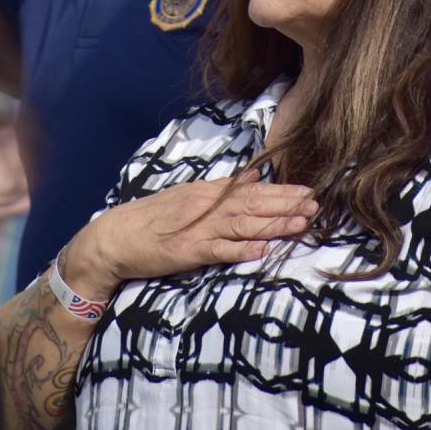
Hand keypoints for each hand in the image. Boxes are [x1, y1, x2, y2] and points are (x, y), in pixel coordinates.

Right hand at [63, 170, 317, 298]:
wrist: (115, 236)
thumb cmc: (153, 218)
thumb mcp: (188, 195)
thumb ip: (221, 189)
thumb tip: (253, 177)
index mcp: (207, 192)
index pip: (250, 189)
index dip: (280, 190)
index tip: (307, 191)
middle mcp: (205, 206)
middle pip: (252, 204)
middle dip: (285, 205)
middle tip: (315, 205)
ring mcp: (197, 228)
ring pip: (243, 225)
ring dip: (274, 224)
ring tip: (300, 223)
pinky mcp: (187, 252)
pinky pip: (219, 250)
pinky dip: (242, 249)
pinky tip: (262, 249)